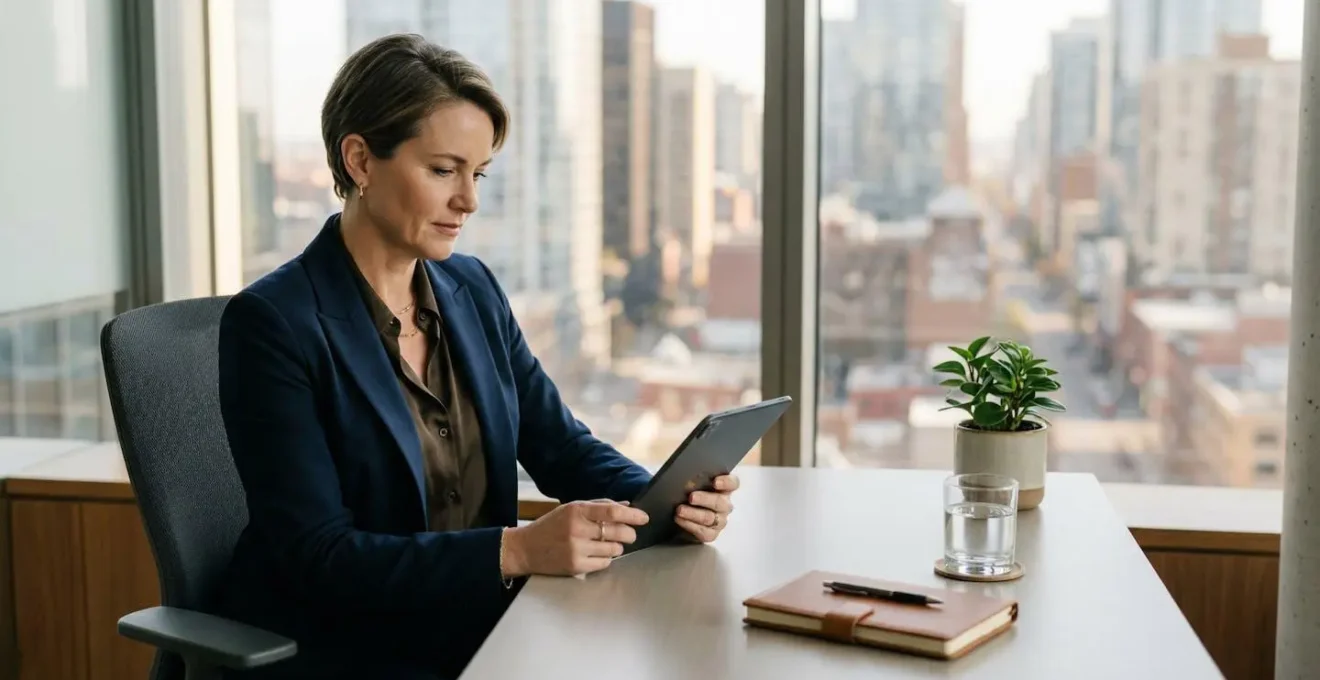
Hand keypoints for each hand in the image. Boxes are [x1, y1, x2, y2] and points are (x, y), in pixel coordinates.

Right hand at [502, 499, 648, 576]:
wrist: (525, 549)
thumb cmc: (550, 526)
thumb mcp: (570, 509)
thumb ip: (598, 506)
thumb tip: (626, 506)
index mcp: (576, 510)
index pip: (612, 512)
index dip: (632, 515)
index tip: (644, 517)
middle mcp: (577, 529)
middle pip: (617, 532)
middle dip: (629, 534)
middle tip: (629, 534)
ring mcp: (576, 550)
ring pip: (614, 549)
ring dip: (616, 547)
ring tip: (605, 544)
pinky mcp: (575, 567)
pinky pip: (604, 564)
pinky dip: (605, 559)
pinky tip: (596, 554)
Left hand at [675, 474, 738, 542]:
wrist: (680, 516)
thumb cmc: (687, 495)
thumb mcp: (690, 485)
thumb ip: (692, 480)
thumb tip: (687, 481)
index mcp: (723, 489)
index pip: (732, 484)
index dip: (726, 482)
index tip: (715, 482)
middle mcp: (724, 505)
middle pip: (720, 502)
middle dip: (704, 499)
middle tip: (691, 497)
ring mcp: (719, 521)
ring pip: (710, 518)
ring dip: (693, 513)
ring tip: (680, 510)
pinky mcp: (711, 534)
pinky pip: (703, 531)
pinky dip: (690, 525)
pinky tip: (680, 519)